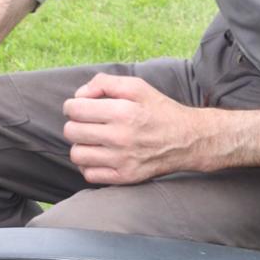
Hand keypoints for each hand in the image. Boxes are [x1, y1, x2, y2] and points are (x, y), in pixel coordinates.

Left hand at [63, 74, 203, 184]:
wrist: (188, 140)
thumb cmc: (160, 110)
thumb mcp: (137, 86)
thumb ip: (105, 82)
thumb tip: (79, 95)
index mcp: (123, 112)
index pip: (75, 109)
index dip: (72, 106)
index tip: (80, 107)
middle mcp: (121, 137)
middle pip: (72, 132)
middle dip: (74, 124)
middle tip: (87, 123)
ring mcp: (122, 160)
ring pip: (77, 155)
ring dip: (80, 145)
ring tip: (93, 140)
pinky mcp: (125, 177)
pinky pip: (89, 175)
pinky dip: (89, 165)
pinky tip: (99, 156)